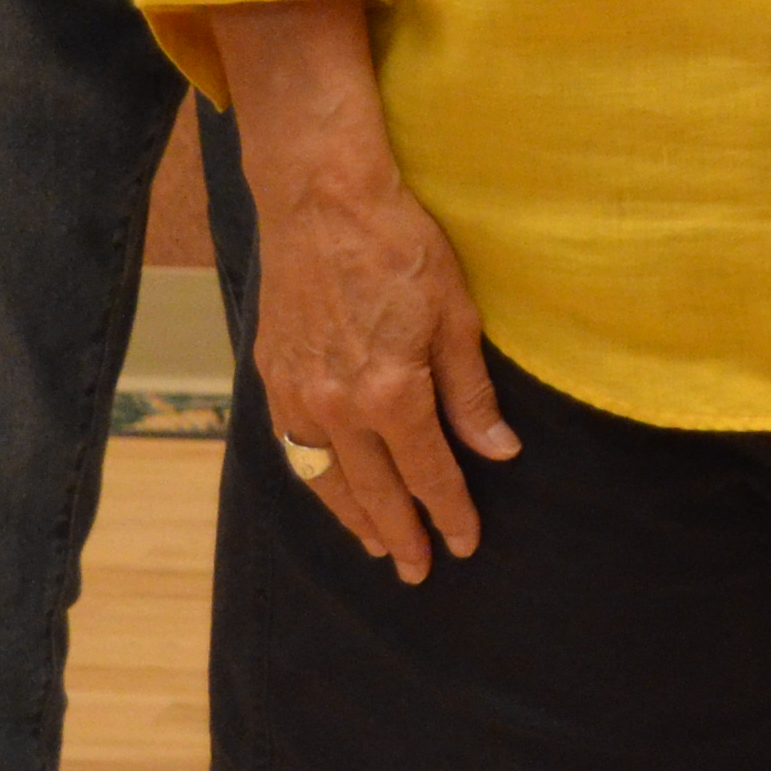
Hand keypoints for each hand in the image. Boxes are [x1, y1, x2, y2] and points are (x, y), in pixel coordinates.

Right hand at [247, 138, 515, 582]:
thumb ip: (471, 392)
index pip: (429, 473)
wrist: (322, 200)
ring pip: (327, 479)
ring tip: (376, 545)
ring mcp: (298, 395)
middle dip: (400, 533)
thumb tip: (499, 450)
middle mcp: (338, 406)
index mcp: (392, 392)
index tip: (464, 544)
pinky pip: (293, 448)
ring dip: (352, 518)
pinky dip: (315, 479)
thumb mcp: (457, 315)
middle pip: (375, 490)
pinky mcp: (272, 377)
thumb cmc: (400, 246)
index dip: (449, 512)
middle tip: (417, 570)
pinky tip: (331, 490)